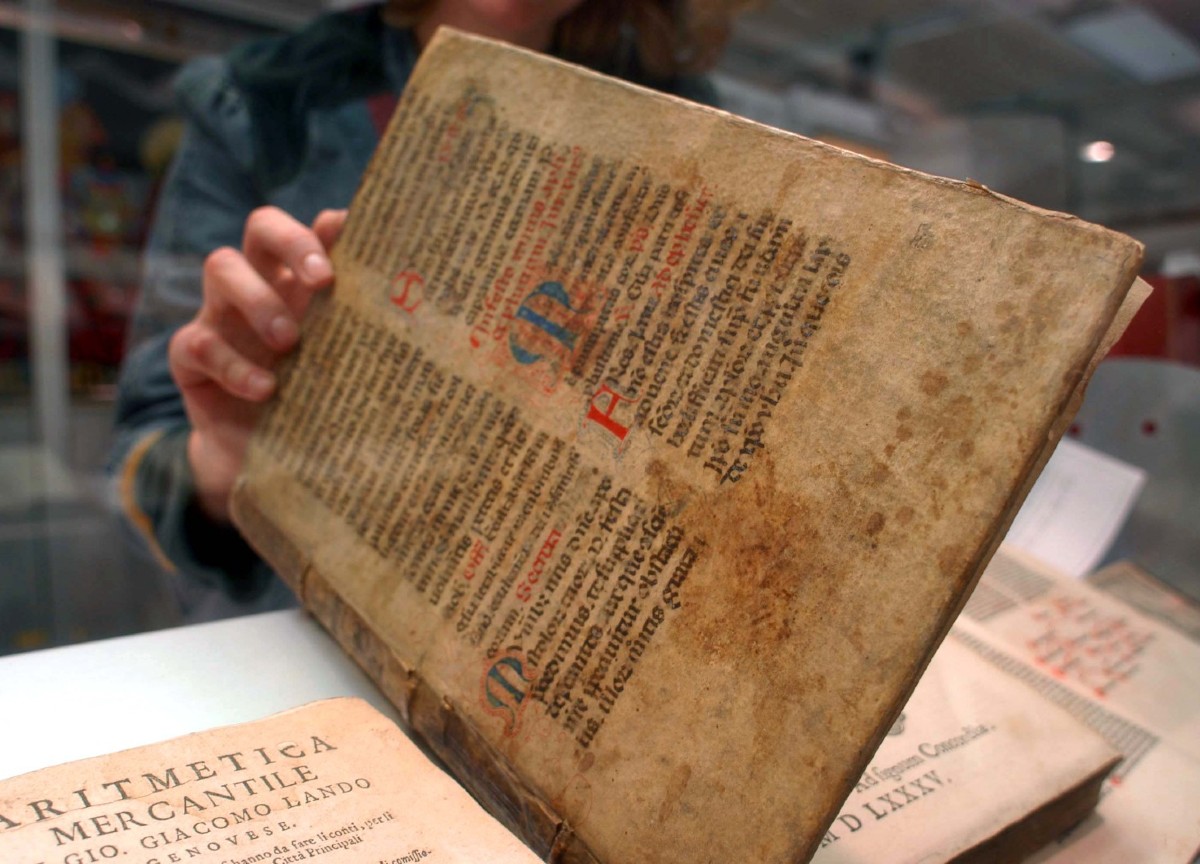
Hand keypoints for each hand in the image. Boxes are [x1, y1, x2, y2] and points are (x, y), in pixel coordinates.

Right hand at [169, 206, 346, 522]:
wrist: (266, 459)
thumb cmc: (317, 402)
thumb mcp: (347, 370)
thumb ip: (371, 342)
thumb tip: (437, 333)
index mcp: (303, 281)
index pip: (315, 230)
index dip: (332, 226)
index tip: (359, 234)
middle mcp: (261, 284)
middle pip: (262, 227)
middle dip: (291, 241)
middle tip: (322, 279)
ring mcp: (221, 315)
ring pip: (221, 268)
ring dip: (258, 298)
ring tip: (291, 341)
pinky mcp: (191, 358)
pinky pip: (197, 342)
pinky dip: (233, 365)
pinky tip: (266, 390)